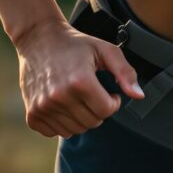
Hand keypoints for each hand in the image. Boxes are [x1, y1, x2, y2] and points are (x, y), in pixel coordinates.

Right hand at [15, 20, 144, 138]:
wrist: (38, 39)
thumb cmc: (76, 44)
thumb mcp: (105, 50)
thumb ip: (125, 72)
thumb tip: (139, 96)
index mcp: (80, 81)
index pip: (106, 111)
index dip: (113, 102)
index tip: (109, 92)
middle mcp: (60, 96)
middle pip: (92, 122)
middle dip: (98, 110)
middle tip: (92, 94)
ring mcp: (43, 107)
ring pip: (74, 131)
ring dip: (81, 118)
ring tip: (77, 98)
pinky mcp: (32, 115)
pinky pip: (55, 133)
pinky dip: (62, 123)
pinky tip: (62, 104)